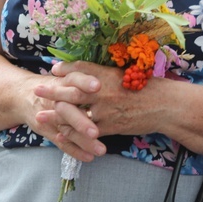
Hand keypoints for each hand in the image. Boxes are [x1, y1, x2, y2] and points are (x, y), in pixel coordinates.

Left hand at [36, 61, 164, 158]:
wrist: (165, 107)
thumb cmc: (146, 87)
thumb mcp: (124, 74)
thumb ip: (103, 73)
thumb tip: (84, 70)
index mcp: (108, 74)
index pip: (82, 69)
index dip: (66, 68)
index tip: (53, 68)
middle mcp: (104, 91)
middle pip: (73, 90)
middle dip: (53, 90)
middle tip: (37, 89)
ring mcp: (106, 110)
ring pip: (76, 113)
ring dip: (56, 115)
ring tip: (40, 115)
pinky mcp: (111, 127)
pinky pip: (87, 131)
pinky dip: (73, 133)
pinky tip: (61, 133)